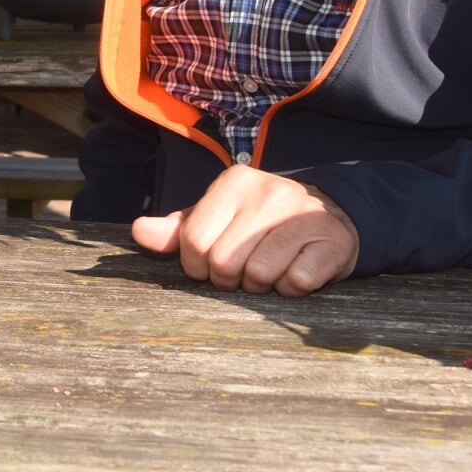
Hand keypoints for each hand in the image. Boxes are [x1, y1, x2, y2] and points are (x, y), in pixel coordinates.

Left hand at [131, 166, 359, 296]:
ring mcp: (303, 215)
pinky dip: (293, 288)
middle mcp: (269, 192)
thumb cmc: (262, 223)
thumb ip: (178, 229)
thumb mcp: (218, 218)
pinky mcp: (332, 241)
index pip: (193, 241)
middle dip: (229, 279)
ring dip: (262, 285)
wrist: (331, 217)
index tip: (214, 263)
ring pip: (259, 274)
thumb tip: (139, 232)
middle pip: (224, 262)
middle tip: (244, 270)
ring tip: (272, 269)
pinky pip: (297, 282)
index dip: (198, 266)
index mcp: (234, 182)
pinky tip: (297, 270)